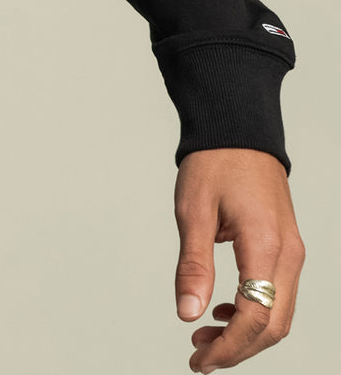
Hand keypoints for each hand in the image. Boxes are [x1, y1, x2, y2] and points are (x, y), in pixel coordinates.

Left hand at [174, 147, 303, 371]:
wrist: (238, 127)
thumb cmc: (214, 161)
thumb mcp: (193, 211)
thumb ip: (193, 266)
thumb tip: (187, 314)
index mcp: (265, 244)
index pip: (255, 316)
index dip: (228, 348)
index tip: (199, 360)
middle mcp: (288, 253)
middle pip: (273, 325)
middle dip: (238, 349)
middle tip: (199, 357)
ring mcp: (291, 250)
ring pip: (279, 313)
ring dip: (246, 334)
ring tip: (204, 336)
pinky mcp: (286, 246)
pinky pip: (278, 293)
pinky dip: (254, 311)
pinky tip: (224, 310)